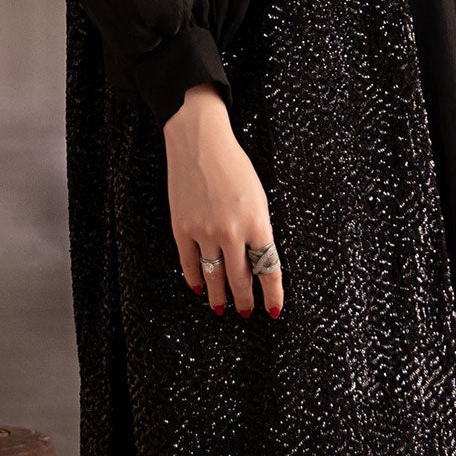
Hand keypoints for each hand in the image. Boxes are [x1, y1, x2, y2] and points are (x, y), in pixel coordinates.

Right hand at [162, 82, 283, 319]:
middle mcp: (231, 232)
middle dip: (245, 299)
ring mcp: (204, 231)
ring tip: (222, 308)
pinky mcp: (181, 227)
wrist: (200, 142)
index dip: (272, 294)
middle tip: (247, 312)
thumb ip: (258, 230)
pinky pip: (189, 262)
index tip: (273, 310)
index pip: (268, 270)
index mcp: (257, 223)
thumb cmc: (234, 166)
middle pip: (240, 279)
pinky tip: (199, 287)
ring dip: (219, 296)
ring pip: (214, 276)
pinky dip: (195, 278)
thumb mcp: (258, 197)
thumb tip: (257, 261)